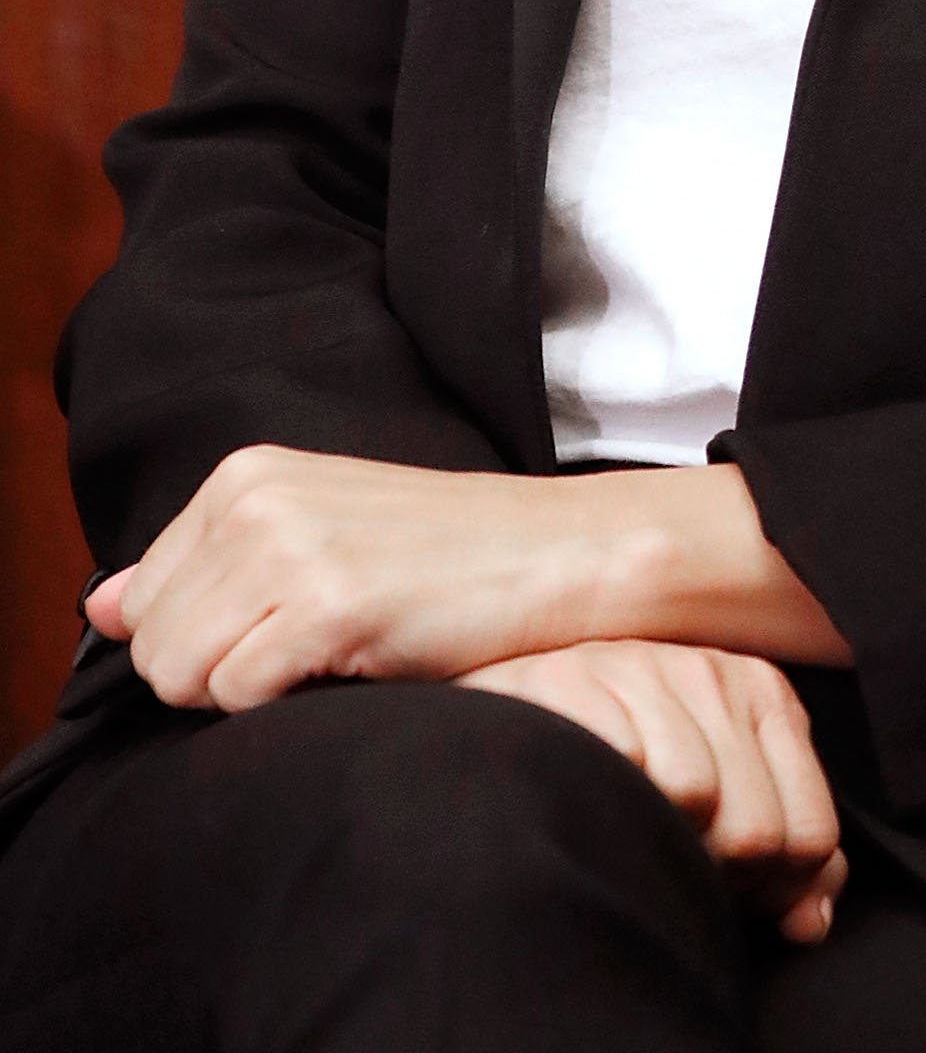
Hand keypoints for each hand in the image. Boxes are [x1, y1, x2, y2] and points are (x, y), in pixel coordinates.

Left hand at [83, 445, 849, 711]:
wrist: (564, 556)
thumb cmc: (447, 562)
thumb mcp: (315, 537)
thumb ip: (202, 568)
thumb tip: (104, 606)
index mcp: (246, 474)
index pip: (145, 604)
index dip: (211, 642)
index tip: (292, 629)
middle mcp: (254, 497)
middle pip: (155, 649)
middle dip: (221, 675)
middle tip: (321, 649)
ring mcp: (288, 545)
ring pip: (183, 678)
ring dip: (254, 694)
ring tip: (339, 655)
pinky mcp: (326, 601)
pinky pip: (237, 698)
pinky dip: (289, 707)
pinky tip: (359, 665)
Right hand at [458, 641, 847, 944]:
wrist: (524, 702)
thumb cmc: (640, 758)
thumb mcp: (729, 793)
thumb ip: (787, 853)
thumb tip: (810, 923)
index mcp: (764, 694)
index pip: (809, 835)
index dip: (773, 889)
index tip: (731, 884)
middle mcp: (711, 670)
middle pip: (755, 830)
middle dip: (715, 873)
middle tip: (672, 858)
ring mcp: (640, 666)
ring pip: (691, 796)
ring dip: (657, 837)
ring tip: (630, 824)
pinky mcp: (570, 676)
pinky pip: (619, 763)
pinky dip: (605, 798)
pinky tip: (589, 791)